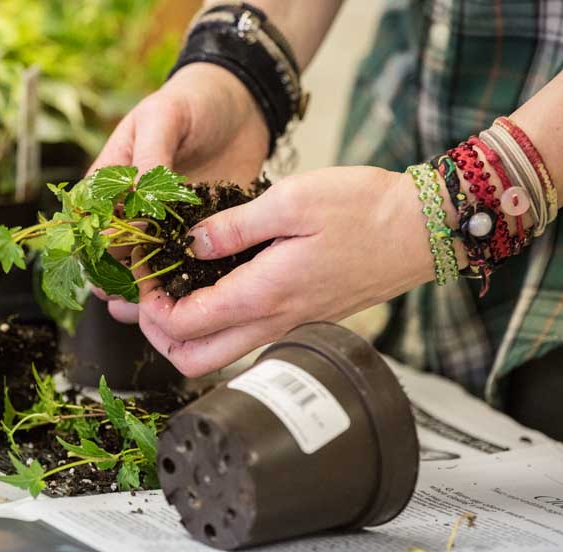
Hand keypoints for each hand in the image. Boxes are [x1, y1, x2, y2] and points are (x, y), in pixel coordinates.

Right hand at [89, 62, 268, 321]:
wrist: (241, 105)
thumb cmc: (191, 102)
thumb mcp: (163, 118)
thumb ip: (148, 158)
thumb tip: (138, 204)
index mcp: (111, 182)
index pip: (90, 223)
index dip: (93, 247)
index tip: (107, 263)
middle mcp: (132, 211)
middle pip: (113, 256)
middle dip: (116, 280)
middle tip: (128, 298)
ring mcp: (165, 227)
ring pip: (145, 269)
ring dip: (145, 292)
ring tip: (153, 310)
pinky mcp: (198, 235)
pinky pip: (186, 265)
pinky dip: (186, 283)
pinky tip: (192, 299)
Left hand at [131, 166, 439, 376]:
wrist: (422, 230)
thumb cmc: (364, 210)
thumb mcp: (290, 201)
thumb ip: (233, 226)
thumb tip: (190, 242)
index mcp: (264, 294)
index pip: (184, 326)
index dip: (150, 309)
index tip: (140, 278)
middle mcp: (273, 321)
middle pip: (194, 360)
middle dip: (158, 336)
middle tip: (145, 300)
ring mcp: (288, 325)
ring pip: (219, 354)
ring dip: (184, 333)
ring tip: (166, 292)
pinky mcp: (300, 317)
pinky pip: (244, 336)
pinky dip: (215, 324)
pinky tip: (209, 286)